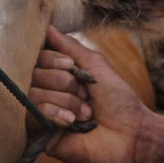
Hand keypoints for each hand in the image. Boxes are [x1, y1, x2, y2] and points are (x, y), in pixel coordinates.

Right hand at [29, 27, 154, 162]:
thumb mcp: (95, 65)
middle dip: (63, 82)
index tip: (71, 66)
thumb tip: (46, 27)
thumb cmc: (118, 100)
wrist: (131, 135)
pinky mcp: (40, 135)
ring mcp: (41, 114)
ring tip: (85, 114)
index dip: (52, 59)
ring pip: (32, 94)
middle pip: (32, 74)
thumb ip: (69, 46)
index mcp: (57, 76)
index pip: (36, 58)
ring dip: (65, 100)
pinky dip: (53, 113)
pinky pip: (31, 114)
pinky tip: (70, 122)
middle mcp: (46, 92)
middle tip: (85, 95)